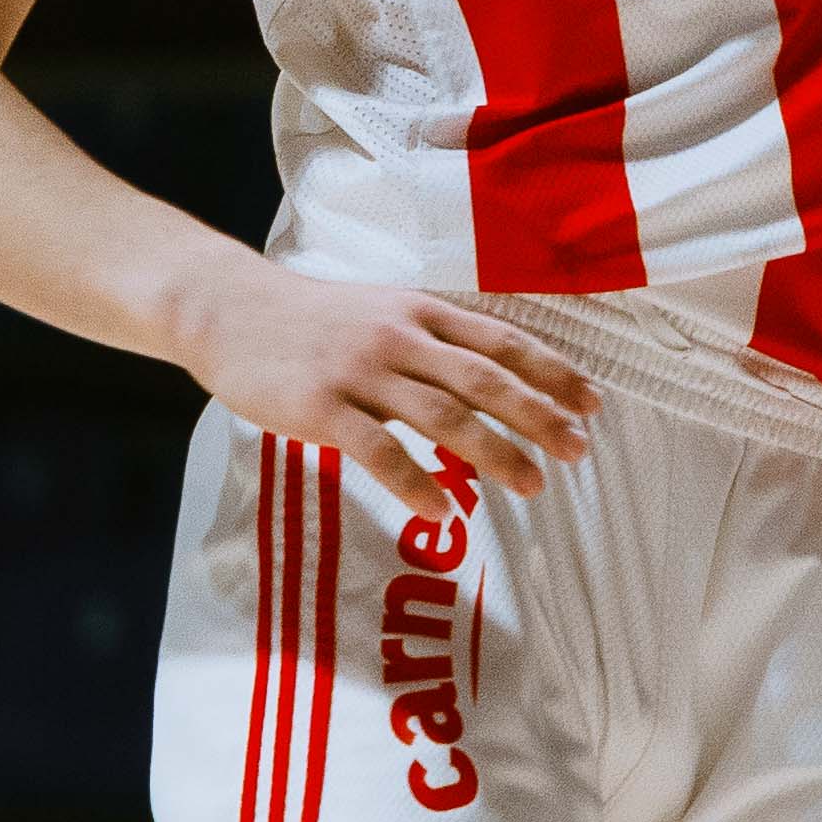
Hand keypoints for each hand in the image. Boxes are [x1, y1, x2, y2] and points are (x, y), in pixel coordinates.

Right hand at [168, 252, 599, 518]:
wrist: (229, 310)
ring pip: (443, 416)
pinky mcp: (320, 407)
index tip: (591, 404)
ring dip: (493, 453)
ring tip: (531, 485)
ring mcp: (361, 372)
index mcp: (422, 311)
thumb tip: (493, 377)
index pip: (503, 342)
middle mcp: (401, 337)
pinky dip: (415, 482)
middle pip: (486, 380)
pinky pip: (378, 451)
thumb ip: (433, 340)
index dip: (552, 372)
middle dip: (539, 415)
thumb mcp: (384, 310)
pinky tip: (442, 511)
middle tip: (577, 450)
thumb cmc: (314, 319)